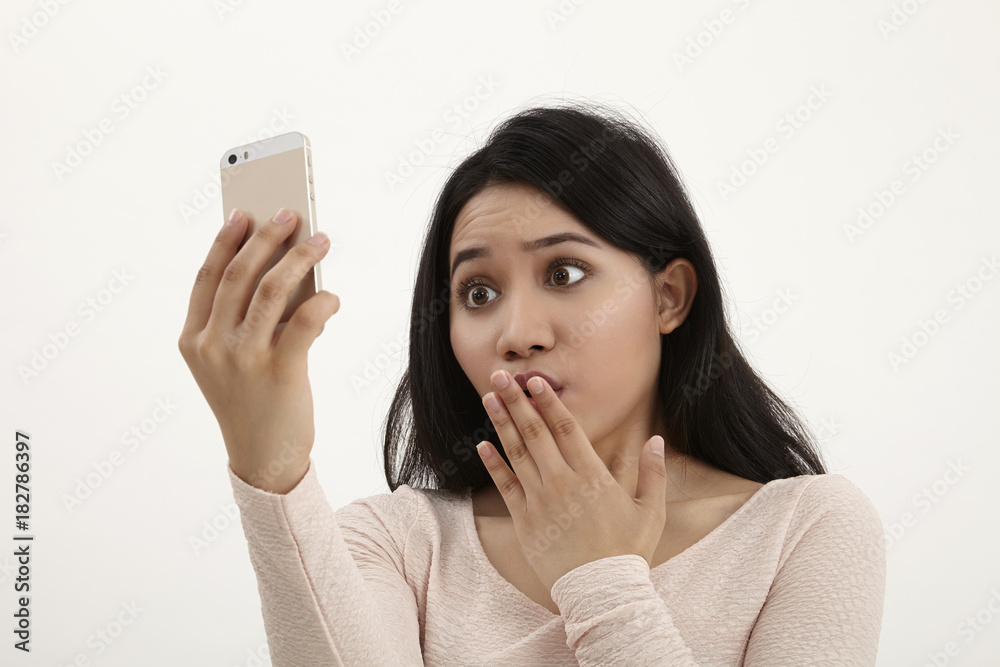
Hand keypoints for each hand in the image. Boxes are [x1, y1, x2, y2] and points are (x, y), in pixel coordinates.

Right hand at [178, 207, 339, 493]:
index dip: (225, 241)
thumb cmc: (253, 402)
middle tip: (289, 214)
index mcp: (192, 340)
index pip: (207, 277)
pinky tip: (334, 295)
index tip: (242, 214)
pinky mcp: (279, 371)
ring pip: (271, 290)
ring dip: (298, 258)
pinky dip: (322, 301)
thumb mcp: (233, 361)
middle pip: (239, 275)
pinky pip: (304, 321)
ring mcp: (243, 359)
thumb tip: (284, 268)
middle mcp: (212, 346)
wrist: (263, 460)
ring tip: (319, 241)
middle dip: (266, 238)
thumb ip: (246, 319)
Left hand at [476, 370, 668, 592]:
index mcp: (592, 476)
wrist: (601, 592)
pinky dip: (493, 465)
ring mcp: (540, 501)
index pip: (565, 429)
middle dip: (517, 402)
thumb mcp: (651, 511)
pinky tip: (482, 445)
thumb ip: (653, 473)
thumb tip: (655, 440)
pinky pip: (505, 487)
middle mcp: (562, 482)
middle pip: (535, 433)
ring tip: (488, 398)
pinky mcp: (525, 521)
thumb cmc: (628, 552)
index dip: (548, 402)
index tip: (534, 381)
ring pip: (517, 454)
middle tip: (500, 376)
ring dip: (501, 424)